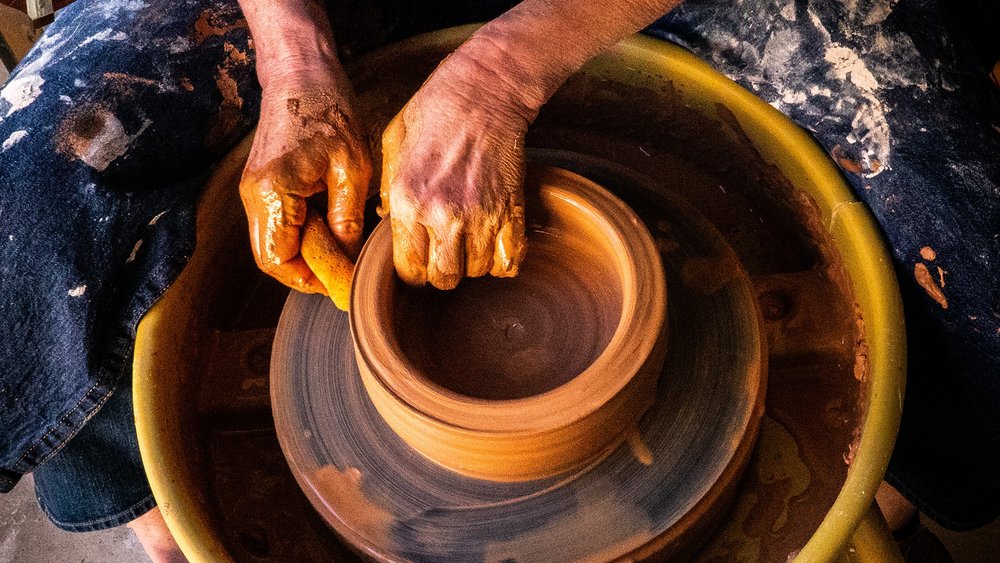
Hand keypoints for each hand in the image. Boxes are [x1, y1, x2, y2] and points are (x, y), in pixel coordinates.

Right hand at [240, 74, 371, 293]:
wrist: (301, 72)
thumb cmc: (329, 110)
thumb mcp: (351, 169)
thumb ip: (347, 220)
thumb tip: (349, 261)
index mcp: (273, 193)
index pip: (279, 261)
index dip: (309, 280)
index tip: (340, 283)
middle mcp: (254, 196)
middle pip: (271, 259)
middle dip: (306, 271)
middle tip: (343, 270)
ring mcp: (253, 191)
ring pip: (273, 244)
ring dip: (304, 253)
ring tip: (340, 245)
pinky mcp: (261, 185)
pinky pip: (277, 225)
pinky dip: (301, 235)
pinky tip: (330, 223)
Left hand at [380, 50, 532, 289]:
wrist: (484, 90)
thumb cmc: (434, 110)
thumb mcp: (393, 144)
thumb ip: (388, 190)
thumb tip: (387, 222)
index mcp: (407, 201)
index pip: (408, 270)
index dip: (413, 270)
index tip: (419, 258)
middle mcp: (442, 215)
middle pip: (443, 279)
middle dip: (442, 271)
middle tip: (444, 251)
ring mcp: (480, 216)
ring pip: (476, 272)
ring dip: (472, 263)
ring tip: (469, 239)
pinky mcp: (511, 211)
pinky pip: (509, 261)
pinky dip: (503, 261)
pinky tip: (494, 244)